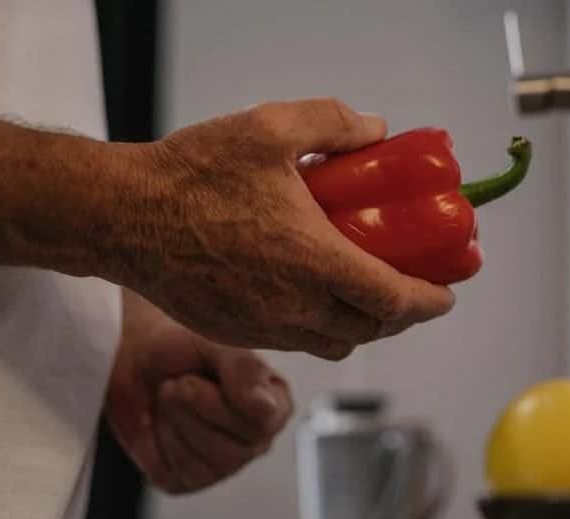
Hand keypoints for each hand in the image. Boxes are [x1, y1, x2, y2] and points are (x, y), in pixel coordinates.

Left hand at [106, 291, 292, 494]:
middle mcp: (256, 440)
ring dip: (177, 425)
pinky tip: (160, 423)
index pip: (262, 424)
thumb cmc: (183, 347)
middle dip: (194, 411)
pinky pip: (178, 475)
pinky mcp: (189, 480)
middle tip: (177, 384)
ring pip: (208, 464)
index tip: (195, 378)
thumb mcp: (216, 343)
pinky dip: (159, 445)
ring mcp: (224, 464)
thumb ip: (246, 371)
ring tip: (169, 398)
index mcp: (274, 406)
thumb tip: (267, 408)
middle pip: (236, 450)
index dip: (222, 404)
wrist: (137, 357)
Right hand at [107, 98, 454, 360]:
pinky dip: (324, 328)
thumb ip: (333, 124)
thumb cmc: (191, 176)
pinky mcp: (239, 334)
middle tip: (414, 290)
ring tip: (371, 295)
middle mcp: (295, 306)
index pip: (394, 300)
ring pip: (337, 343)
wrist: (122, 217)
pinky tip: (317, 295)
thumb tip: (377, 131)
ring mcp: (266, 327)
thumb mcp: (269, 129)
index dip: (430, 301)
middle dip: (403, 314)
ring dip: (365, 325)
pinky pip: (298, 343)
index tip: (447, 294)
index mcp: (314, 262)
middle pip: (372, 328)